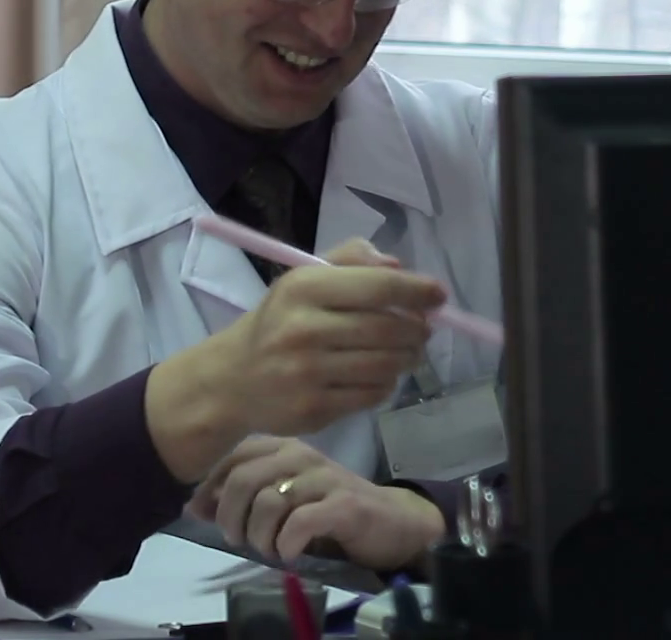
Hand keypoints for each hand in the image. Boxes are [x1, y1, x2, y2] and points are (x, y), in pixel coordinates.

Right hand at [144, 238, 442, 482]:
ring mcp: (308, 373)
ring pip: (386, 364)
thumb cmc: (278, 322)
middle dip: (417, 329)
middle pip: (389, 328)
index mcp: (303, 288)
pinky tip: (378, 375)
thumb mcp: (303, 280)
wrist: (232, 380)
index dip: (417, 290)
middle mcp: (304, 329)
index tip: (439, 295)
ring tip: (407, 353)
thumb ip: (350, 261)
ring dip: (408, 358)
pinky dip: (386, 384)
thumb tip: (399, 267)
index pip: (377, 286)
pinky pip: (372, 394)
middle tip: (423, 329)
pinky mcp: (315, 408)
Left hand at [189, 437, 444, 568]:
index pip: (231, 455)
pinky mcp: (345, 504)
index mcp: (282, 447)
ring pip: (268, 502)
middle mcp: (301, 455)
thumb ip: (242, 496)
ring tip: (268, 549)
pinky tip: (289, 553)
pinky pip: (301, 522)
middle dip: (230, 516)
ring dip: (259, 536)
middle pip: (243, 479)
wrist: (392, 521)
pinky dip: (286, 543)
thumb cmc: (329, 508)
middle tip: (239, 539)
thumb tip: (194, 504)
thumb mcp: (281, 497)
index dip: (209, 486)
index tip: (204, 513)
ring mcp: (324, 478)